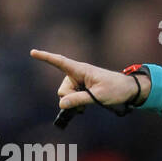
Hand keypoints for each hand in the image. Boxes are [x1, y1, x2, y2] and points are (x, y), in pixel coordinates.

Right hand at [30, 48, 147, 117]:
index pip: (60, 62)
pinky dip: (75, 103)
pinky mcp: (82, 88)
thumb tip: (62, 104)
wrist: (129, 90)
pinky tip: (83, 108)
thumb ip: (79, 100)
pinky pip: (71, 97)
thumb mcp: (98, 96)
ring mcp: (79, 81)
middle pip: (63, 89)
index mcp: (81, 70)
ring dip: (73, 102)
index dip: (46, 57)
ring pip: (66, 95)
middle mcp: (77, 74)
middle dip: (69, 98)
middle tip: (84, 104)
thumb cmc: (116, 89)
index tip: (32, 52)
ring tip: (87, 105)